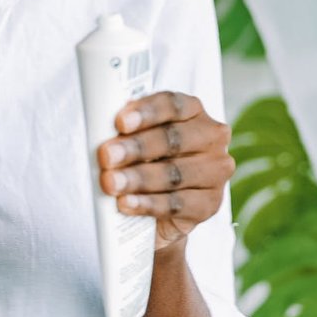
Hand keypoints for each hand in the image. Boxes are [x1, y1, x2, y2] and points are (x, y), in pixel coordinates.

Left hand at [97, 91, 233, 252]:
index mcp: (194, 112)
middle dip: (136, 148)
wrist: (163, 212)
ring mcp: (215, 172)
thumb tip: (101, 127)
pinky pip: (177, 204)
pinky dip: (148, 204)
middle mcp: (211, 138)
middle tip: (107, 156)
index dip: (146, 112)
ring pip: (174, 173)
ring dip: (138, 179)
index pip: (173, 104)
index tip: (120, 122)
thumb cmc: (149, 162)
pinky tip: (127, 203)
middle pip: (173, 139)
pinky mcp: (210, 204)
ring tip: (111, 183)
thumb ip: (128, 130)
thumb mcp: (140, 140)